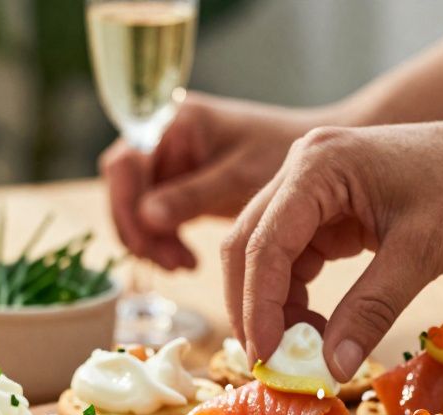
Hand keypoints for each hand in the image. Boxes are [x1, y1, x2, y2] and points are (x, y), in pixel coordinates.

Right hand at [99, 93, 327, 269]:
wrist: (319, 156)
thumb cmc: (286, 153)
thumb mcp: (240, 176)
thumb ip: (192, 194)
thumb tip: (145, 217)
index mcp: (175, 121)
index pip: (124, 163)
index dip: (127, 206)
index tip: (150, 242)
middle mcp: (164, 135)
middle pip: (124, 187)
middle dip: (140, 229)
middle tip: (171, 263)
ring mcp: (170, 159)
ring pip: (137, 205)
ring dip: (152, 239)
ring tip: (183, 264)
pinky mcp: (180, 182)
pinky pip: (155, 214)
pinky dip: (165, 239)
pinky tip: (187, 260)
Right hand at [223, 70, 442, 382]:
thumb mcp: (422, 253)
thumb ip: (369, 310)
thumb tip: (329, 369)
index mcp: (318, 165)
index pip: (263, 243)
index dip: (258, 306)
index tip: (265, 358)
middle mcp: (304, 168)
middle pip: (249, 245)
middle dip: (255, 307)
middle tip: (272, 363)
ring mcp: (316, 187)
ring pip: (267, 255)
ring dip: (275, 305)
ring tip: (303, 352)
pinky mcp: (333, 208)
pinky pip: (297, 257)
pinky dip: (298, 296)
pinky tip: (319, 329)